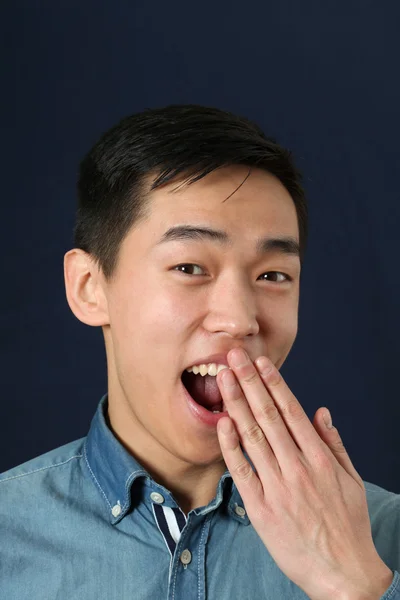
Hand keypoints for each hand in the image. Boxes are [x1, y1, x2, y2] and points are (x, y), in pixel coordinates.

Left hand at [216, 348, 393, 599]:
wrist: (342, 574)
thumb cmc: (348, 525)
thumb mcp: (351, 480)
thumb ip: (334, 443)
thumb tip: (320, 411)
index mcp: (319, 458)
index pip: (291, 410)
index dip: (273, 383)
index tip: (261, 362)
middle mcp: (297, 467)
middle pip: (267, 415)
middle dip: (249, 382)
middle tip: (233, 357)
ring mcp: (277, 487)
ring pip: (251, 436)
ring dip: (235, 404)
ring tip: (222, 379)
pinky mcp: (260, 508)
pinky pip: (241, 470)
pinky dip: (230, 445)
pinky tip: (221, 422)